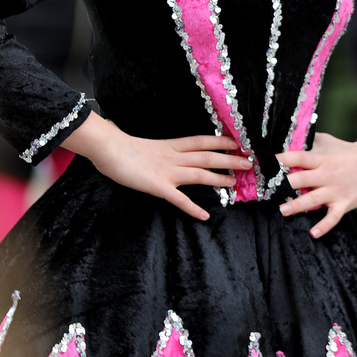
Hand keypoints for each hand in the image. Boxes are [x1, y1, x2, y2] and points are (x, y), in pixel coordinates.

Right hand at [63, 111, 251, 220]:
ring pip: (199, 174)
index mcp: (171, 146)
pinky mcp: (158, 186)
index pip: (202, 141)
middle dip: (229, 158)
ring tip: (235, 183)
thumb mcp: (148, 146)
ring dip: (218, 178)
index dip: (221, 141)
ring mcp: (167, 171)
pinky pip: (179, 199)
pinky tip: (204, 216)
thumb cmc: (122, 147)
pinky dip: (192, 208)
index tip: (238, 141)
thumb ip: (161, 151)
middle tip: (249, 162)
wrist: (107, 148)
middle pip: (207, 156)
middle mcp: (174, 157)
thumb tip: (169, 154)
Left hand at [276, 133, 356, 238]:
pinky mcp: (344, 203)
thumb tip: (290, 137)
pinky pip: (333, 217)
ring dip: (296, 205)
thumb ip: (310, 141)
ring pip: (312, 199)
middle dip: (284, 185)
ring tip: (282, 210)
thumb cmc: (348, 151)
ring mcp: (335, 190)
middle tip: (267, 191)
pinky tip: (313, 233)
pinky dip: (324, 226)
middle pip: (301, 179)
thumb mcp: (328, 141)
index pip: (298, 157)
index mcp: (321, 159)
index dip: (282, 159)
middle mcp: (326, 174)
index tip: (266, 163)